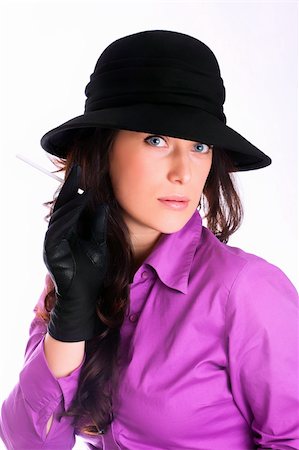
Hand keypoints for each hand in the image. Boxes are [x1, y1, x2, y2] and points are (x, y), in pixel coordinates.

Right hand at [43, 163, 108, 341]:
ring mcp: (53, 242)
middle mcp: (58, 235)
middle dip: (70, 188)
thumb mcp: (99, 245)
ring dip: (71, 200)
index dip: (75, 190)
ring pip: (60, 215)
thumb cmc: (92, 273)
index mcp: (69, 232)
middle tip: (78, 170)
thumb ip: (98, 226)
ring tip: (83, 185)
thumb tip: (102, 205)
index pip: (70, 207)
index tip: (82, 172)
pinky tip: (78, 204)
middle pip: (62, 207)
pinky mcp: (51, 250)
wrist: (86, 297)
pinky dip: (68, 215)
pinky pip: (58, 228)